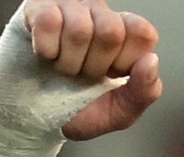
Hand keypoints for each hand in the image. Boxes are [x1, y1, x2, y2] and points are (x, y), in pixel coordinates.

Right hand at [24, 0, 162, 140]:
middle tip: (82, 75)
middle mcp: (98, 14)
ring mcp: (68, 8)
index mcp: (124, 35)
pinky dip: (46, 50)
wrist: (32, 118)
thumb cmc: (77, 110)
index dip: (126, 61)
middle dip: (95, 66)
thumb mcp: (120, 112)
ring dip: (68, 62)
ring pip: (80, 29)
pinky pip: (48, 21)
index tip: (110, 75)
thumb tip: (151, 60)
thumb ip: (145, 91)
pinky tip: (45, 56)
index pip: (142, 32)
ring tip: (63, 67)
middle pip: (111, 31)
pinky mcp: (36, 9)